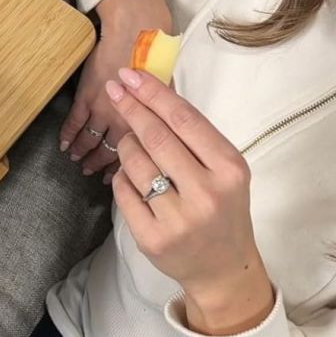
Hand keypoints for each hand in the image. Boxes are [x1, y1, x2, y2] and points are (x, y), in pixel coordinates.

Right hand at [60, 0, 172, 176]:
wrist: (135, 31)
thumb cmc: (155, 53)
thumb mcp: (166, 87)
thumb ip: (161, 111)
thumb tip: (164, 127)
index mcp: (147, 120)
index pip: (136, 153)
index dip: (126, 168)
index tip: (118, 178)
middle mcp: (125, 119)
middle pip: (110, 151)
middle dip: (99, 164)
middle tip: (91, 174)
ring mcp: (103, 109)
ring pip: (91, 140)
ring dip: (82, 153)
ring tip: (76, 162)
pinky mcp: (87, 97)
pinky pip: (75, 122)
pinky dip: (68, 135)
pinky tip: (64, 144)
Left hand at [105, 68, 273, 334]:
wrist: (222, 267)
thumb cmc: (221, 207)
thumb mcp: (224, 171)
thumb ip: (194, 138)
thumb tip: (151, 92)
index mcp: (230, 169)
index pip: (185, 121)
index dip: (153, 94)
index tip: (130, 75)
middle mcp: (206, 193)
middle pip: (156, 138)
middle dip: (131, 108)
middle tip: (114, 88)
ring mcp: (178, 219)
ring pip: (135, 163)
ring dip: (126, 144)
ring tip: (130, 141)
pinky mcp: (152, 238)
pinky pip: (123, 191)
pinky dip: (122, 176)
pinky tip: (129, 174)